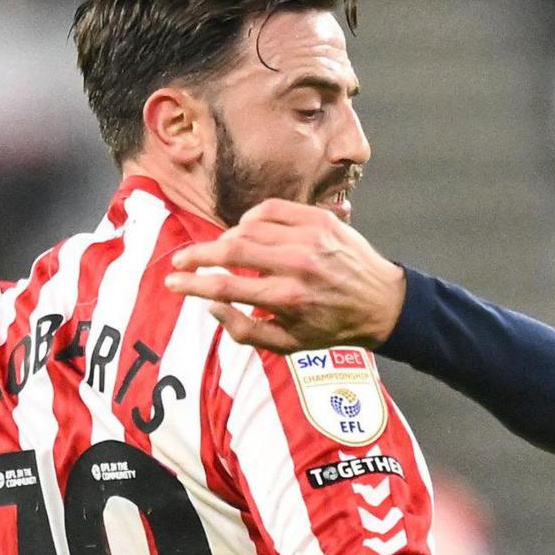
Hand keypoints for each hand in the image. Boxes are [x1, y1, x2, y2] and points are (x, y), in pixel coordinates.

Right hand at [164, 198, 406, 353]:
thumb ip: (244, 330)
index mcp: (287, 299)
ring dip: (225, 239)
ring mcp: (309, 238)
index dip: (192, 283)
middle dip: (197, 254)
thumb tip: (210, 305)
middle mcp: (297, 265)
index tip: (172, 281)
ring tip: (220, 252)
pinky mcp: (319, 219)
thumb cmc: (331, 328)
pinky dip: (250, 219)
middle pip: (231, 250)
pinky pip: (270, 209)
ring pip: (247, 227)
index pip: (226, 286)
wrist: (381, 303)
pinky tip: (247, 231)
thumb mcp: (289, 345)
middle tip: (181, 260)